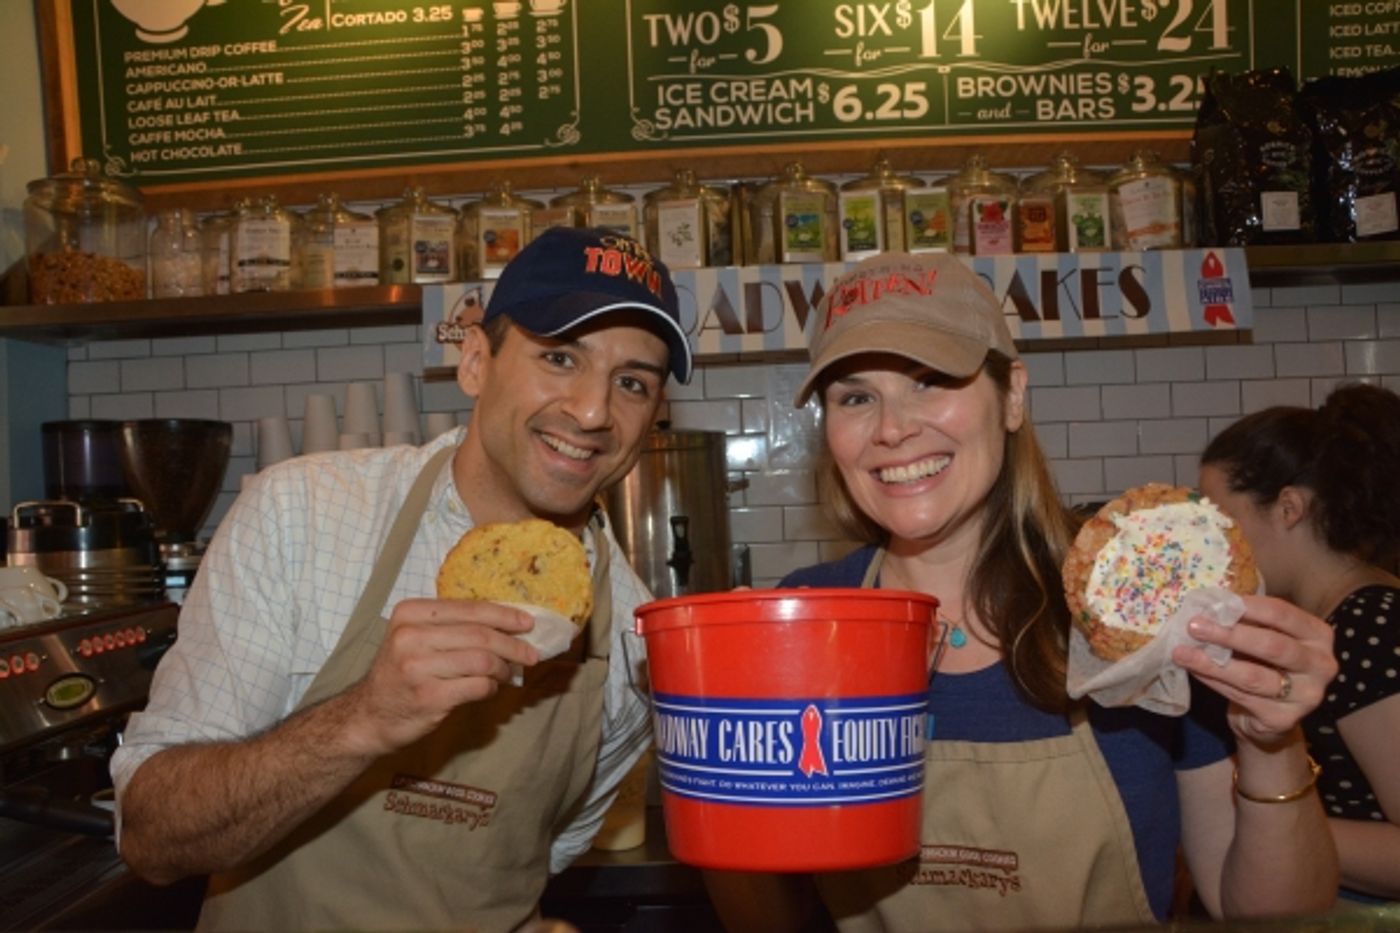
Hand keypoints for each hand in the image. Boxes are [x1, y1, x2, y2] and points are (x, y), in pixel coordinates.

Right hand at [344, 598, 539, 756]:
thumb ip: (452, 627)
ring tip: (508, 673)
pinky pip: (477, 686)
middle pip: (479, 635)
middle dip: (513, 644)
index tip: (528, 623)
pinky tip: (490, 688)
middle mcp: (410, 637)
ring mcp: (417, 668)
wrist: (369, 715)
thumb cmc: (401, 672)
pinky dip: (491, 687)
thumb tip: (508, 623)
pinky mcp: (429, 697)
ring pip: (482, 660)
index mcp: (410, 613)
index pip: (468, 609)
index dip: (504, 615)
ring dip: (503, 668)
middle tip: (531, 653)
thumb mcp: (415, 638)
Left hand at [1171, 593, 1336, 745]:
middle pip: (1272, 646)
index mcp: (1318, 636)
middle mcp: (1321, 666)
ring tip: (1182, 651)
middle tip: (1194, 626)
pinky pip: (1240, 696)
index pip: (1283, 614)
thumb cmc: (1264, 664)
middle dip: (1230, 634)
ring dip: (1213, 662)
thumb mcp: (1265, 637)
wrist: (1268, 715)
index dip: (1248, 607)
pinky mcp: (1283, 719)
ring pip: (1253, 676)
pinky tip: (1193, 669)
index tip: (1216, 602)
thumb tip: (1209, 605)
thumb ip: (1248, 622)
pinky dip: (1212, 680)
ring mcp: (1306, 696)